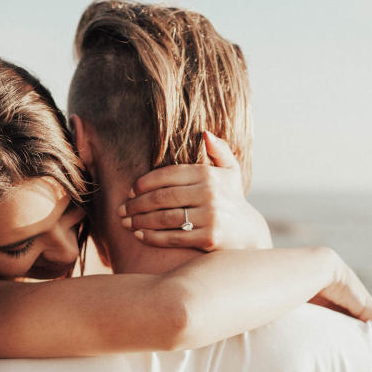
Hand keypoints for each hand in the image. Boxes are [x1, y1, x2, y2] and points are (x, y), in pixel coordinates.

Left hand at [120, 131, 272, 250]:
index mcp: (208, 174)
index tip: (131, 191)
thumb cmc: (232, 199)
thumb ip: (218, 150)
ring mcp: (210, 216)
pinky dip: (153, 237)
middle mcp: (209, 193)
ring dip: (140, 220)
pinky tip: (139, 235)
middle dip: (137, 204)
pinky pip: (173, 237)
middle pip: (162, 197)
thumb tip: (204, 133)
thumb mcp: (230, 171)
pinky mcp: (209, 238)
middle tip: (121, 209)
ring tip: (126, 223)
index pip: (167, 175)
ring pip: (164, 217)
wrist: (249, 233)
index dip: (145, 183)